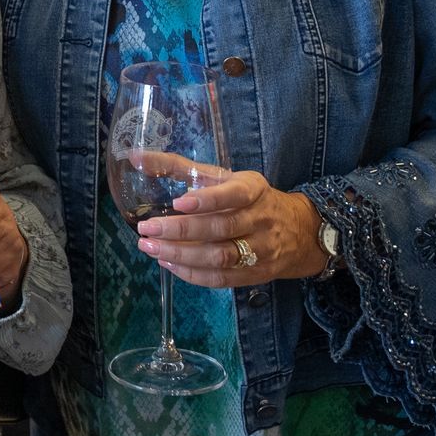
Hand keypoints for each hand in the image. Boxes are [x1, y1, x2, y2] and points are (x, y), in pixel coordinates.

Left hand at [135, 169, 325, 286]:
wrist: (300, 230)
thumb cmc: (249, 198)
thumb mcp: (223, 177)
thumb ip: (179, 167)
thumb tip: (135, 157)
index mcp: (253, 190)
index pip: (233, 194)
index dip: (207, 199)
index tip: (177, 202)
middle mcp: (260, 219)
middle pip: (221, 228)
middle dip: (181, 231)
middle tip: (148, 230)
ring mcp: (262, 250)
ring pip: (221, 257)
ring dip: (182, 255)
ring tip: (152, 249)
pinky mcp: (258, 274)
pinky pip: (223, 278)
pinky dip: (193, 274)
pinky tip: (169, 265)